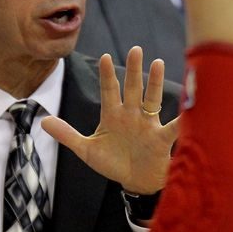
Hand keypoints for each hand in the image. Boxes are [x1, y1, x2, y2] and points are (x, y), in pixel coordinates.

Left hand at [41, 46, 178, 194]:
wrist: (135, 182)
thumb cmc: (113, 163)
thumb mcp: (87, 150)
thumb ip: (67, 135)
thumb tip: (43, 122)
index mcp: (113, 115)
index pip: (109, 91)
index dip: (107, 76)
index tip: (104, 57)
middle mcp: (132, 115)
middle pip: (133, 88)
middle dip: (133, 70)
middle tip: (135, 49)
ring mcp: (148, 124)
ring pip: (152, 99)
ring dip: (154, 83)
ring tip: (157, 63)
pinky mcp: (161, 138)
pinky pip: (173, 127)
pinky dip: (181, 119)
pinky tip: (188, 109)